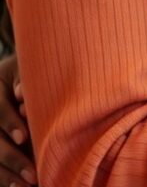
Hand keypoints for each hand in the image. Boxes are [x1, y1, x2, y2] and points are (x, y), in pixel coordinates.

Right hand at [0, 55, 35, 185]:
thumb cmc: (40, 71)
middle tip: (32, 174)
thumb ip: (27, 83)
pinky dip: (5, 177)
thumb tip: (21, 96)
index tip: (23, 137)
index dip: (9, 122)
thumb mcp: (33, 71)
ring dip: (8, 172)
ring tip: (28, 185)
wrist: (29, 76)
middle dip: (11, 157)